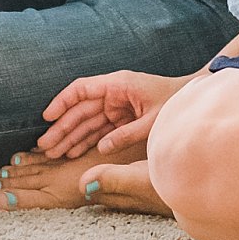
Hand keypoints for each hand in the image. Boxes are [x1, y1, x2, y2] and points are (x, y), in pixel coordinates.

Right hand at [37, 70, 191, 158]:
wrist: (194, 103)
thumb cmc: (175, 104)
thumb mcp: (152, 121)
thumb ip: (127, 134)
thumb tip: (102, 149)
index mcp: (119, 84)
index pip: (82, 89)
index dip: (62, 102)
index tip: (47, 116)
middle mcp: (113, 93)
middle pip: (80, 109)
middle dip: (62, 128)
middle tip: (44, 147)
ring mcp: (116, 106)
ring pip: (86, 122)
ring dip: (70, 137)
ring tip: (53, 154)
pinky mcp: (120, 118)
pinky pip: (98, 130)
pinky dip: (85, 141)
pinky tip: (71, 153)